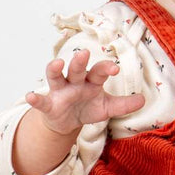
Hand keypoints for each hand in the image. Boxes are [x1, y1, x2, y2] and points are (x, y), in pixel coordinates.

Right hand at [23, 49, 145, 134]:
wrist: (67, 122)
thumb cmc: (88, 108)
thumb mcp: (107, 108)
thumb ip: (124, 104)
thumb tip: (143, 100)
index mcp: (91, 81)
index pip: (99, 72)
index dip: (106, 69)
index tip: (115, 68)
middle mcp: (75, 82)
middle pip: (77, 69)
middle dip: (80, 61)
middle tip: (84, 53)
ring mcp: (60, 92)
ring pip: (56, 77)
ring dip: (55, 69)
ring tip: (57, 63)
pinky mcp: (48, 104)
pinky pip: (41, 101)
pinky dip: (35, 99)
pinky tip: (30, 96)